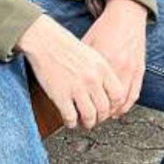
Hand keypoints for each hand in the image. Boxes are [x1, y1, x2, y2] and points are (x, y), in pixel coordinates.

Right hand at [16, 14, 124, 129]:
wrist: (44, 41)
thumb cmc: (66, 46)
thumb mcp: (91, 55)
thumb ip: (101, 72)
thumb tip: (107, 90)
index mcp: (102, 68)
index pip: (119, 95)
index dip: (115, 106)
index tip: (110, 109)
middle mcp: (92, 79)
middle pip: (104, 108)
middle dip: (101, 118)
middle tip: (96, 118)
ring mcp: (76, 88)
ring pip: (90, 116)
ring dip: (88, 123)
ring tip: (84, 122)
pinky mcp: (60, 95)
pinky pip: (70, 117)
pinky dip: (71, 123)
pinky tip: (70, 120)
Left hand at [82, 0, 147, 116]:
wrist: (126, 15)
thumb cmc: (104, 28)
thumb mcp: (87, 44)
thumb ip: (80, 64)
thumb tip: (66, 82)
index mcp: (102, 61)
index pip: (92, 94)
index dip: (84, 108)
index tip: (76, 115)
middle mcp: (118, 68)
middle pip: (107, 102)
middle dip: (97, 115)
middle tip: (88, 120)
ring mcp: (131, 70)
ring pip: (121, 102)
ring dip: (111, 113)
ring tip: (101, 117)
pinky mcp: (140, 70)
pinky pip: (134, 95)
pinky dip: (125, 106)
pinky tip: (117, 111)